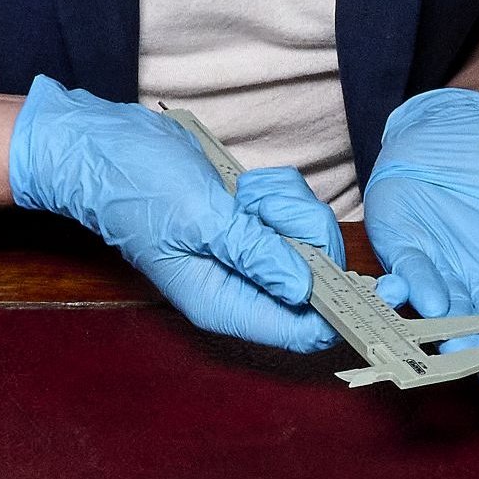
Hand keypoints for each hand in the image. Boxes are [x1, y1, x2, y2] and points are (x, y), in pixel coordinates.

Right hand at [8, 78, 340, 352]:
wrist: (101, 147)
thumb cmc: (135, 185)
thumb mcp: (200, 218)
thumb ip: (255, 255)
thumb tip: (307, 289)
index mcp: (224, 303)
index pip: (303, 331)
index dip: (344, 312)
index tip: (376, 281)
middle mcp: (241, 286)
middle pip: (318, 277)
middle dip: (303, 233)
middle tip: (260, 208)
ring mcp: (247, 253)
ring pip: (308, 237)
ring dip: (286, 206)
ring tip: (241, 195)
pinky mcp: (251, 222)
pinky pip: (293, 210)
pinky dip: (277, 191)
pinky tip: (242, 186)